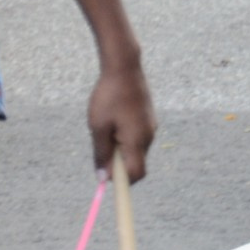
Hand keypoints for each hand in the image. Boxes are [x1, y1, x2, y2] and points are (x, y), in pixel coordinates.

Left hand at [88, 52, 155, 182]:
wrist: (124, 67)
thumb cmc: (108, 97)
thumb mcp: (98, 127)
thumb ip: (101, 154)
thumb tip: (103, 178)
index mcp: (137, 140)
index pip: (136, 174)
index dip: (122, 182)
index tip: (106, 178)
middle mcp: (148, 135)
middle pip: (136, 162)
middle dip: (118, 163)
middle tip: (100, 146)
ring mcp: (151, 125)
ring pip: (136, 148)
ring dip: (121, 148)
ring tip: (105, 127)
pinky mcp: (148, 117)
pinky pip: (138, 136)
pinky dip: (125, 136)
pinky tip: (114, 118)